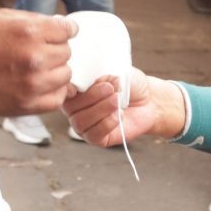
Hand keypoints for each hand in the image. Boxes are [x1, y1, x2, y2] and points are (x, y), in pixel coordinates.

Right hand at [0, 9, 76, 115]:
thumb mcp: (4, 18)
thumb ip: (36, 19)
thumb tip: (63, 26)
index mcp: (30, 32)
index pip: (68, 30)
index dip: (64, 30)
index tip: (60, 33)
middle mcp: (36, 57)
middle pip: (67, 52)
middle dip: (55, 50)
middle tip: (38, 52)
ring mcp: (34, 83)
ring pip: (66, 75)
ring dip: (55, 71)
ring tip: (38, 69)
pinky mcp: (30, 104)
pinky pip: (58, 98)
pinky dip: (54, 91)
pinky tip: (41, 85)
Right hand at [62, 70, 182, 146]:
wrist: (148, 100)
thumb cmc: (128, 84)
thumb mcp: (116, 72)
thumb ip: (102, 75)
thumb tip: (95, 80)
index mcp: (76, 90)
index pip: (63, 91)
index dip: (68, 90)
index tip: (78, 87)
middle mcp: (75, 109)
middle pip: (71, 107)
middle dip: (91, 97)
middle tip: (110, 88)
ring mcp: (85, 125)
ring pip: (81, 122)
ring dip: (100, 109)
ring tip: (117, 100)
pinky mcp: (97, 138)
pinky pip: (94, 134)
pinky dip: (106, 123)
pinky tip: (118, 115)